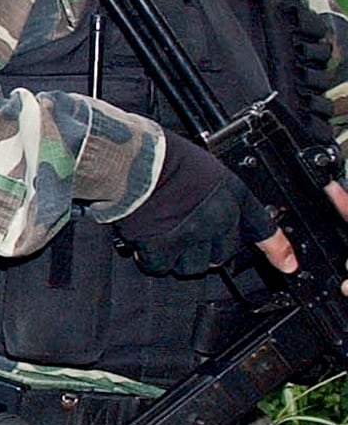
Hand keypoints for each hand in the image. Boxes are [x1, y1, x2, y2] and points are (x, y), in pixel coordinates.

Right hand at [115, 134, 275, 275]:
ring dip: (175, 256)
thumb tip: (209, 216)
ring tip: (161, 233)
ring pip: (192, 266)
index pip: (263, 229)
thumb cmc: (164, 158)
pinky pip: (160, 265)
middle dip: (203, 248)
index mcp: (233, 197)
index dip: (278, 250)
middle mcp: (220, 219)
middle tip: (183, 233)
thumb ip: (214, 198)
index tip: (287, 265)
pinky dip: (150, 257)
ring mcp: (193, 235)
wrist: (137, 161)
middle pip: (222, 254)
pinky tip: (145, 239)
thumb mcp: (205, 170)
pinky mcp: (164, 247)